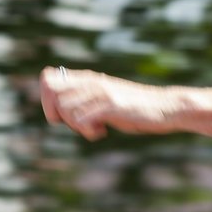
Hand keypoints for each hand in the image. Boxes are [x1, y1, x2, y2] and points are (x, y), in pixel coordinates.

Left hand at [39, 67, 178, 140]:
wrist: (164, 107)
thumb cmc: (134, 107)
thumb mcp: (106, 98)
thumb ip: (85, 97)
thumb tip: (58, 108)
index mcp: (89, 78)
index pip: (48, 79)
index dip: (47, 99)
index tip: (62, 114)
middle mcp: (92, 82)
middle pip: (51, 93)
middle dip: (57, 114)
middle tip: (76, 124)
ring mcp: (101, 92)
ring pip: (64, 108)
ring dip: (74, 125)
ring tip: (94, 129)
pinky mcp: (111, 105)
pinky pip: (82, 119)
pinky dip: (87, 131)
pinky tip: (102, 132)